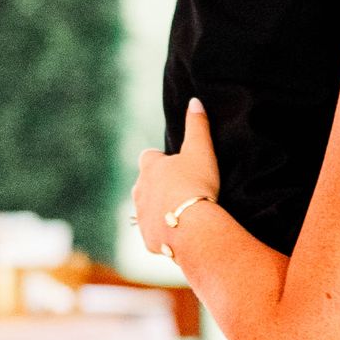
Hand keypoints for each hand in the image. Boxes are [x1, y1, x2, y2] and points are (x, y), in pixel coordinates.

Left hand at [135, 100, 221, 257]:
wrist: (192, 227)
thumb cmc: (196, 185)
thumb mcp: (201, 150)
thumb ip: (197, 125)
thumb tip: (194, 101)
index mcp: (149, 168)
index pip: (148, 157)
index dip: (161, 161)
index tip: (177, 167)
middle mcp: (139, 191)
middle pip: (144, 185)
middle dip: (158, 187)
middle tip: (182, 192)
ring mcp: (141, 216)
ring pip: (147, 210)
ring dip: (159, 210)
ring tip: (182, 214)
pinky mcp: (147, 238)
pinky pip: (154, 233)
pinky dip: (164, 232)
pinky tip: (181, 233)